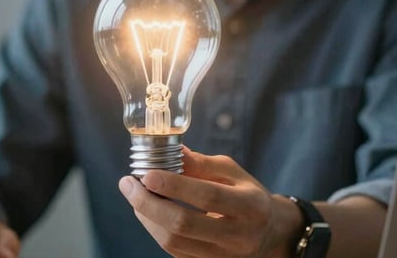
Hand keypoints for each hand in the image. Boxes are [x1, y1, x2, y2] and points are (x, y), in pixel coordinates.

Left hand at [118, 147, 302, 257]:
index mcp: (250, 206)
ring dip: (147, 217)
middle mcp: (238, 236)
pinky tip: (148, 212)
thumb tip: (171, 150)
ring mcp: (224, 257)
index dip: (174, 185)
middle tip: (128, 184)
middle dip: (148, 203)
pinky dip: (156, 230)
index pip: (207, 196)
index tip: (147, 174)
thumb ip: (202, 163)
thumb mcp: (233, 173)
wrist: (269, 235)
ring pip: (174, 242)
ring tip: (134, 195)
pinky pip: (174, 252)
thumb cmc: (247, 196)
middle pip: (184, 224)